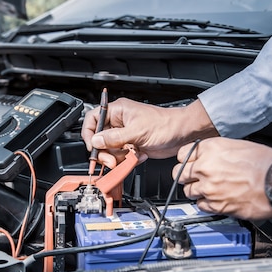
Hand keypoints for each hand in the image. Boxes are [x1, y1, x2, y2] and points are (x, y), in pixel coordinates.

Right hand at [81, 97, 217, 167]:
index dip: (90, 134)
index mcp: (117, 111)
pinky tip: (138, 156)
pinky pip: (121, 157)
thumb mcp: (137, 131)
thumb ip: (114, 137)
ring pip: (110, 151)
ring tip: (129, 157)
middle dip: (104, 152)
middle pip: (99, 139)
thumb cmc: (165, 124)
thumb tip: (96, 141)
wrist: (182, 134)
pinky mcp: (132, 146)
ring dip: (118, 158)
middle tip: (111, 160)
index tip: (93, 147)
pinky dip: (127, 160)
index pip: (93, 119)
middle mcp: (119, 122)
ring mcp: (125, 135)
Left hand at [172, 137, 271, 219]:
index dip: (186, 160)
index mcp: (210, 148)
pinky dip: (206, 204)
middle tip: (195, 178)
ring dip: (196, 191)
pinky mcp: (216, 205)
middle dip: (187, 176)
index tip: (189, 164)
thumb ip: (219, 152)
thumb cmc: (266, 163)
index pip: (183, 154)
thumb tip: (211, 156)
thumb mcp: (239, 145)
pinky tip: (215, 200)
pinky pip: (200, 205)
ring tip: (208, 190)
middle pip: (180, 174)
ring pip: (188, 191)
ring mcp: (208, 187)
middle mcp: (205, 167)